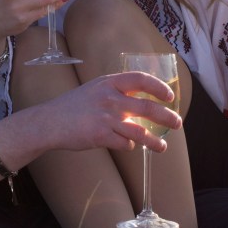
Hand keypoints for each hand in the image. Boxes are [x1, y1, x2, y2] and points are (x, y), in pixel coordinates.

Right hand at [35, 72, 181, 153]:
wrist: (50, 122)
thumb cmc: (74, 106)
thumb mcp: (95, 89)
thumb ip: (116, 92)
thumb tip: (142, 103)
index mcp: (109, 83)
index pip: (141, 80)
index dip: (158, 87)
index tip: (169, 97)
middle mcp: (110, 98)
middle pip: (147, 107)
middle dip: (167, 117)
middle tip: (177, 123)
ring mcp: (105, 118)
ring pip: (140, 132)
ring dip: (155, 141)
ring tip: (163, 147)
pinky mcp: (100, 136)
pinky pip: (125, 144)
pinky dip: (130, 146)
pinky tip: (129, 146)